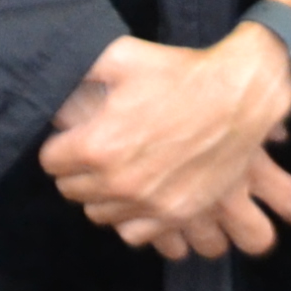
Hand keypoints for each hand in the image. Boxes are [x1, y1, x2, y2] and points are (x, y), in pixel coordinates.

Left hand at [39, 0, 290, 258]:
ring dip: (102, 195)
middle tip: (94, 152)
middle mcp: (119, 183)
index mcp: (97, 146)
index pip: (50, 162)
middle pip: (71, 191)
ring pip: (99, 214)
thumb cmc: (180, 74)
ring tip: (115, 172)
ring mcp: (149, 204)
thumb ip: (80, 68)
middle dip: (77, 171)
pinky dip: (131, 217)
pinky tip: (138, 194)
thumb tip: (52, 75)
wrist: (239, 97)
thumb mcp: (122, 56)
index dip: (59, 146)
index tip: (72, 137)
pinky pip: (134, 233)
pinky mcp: (176, 215)